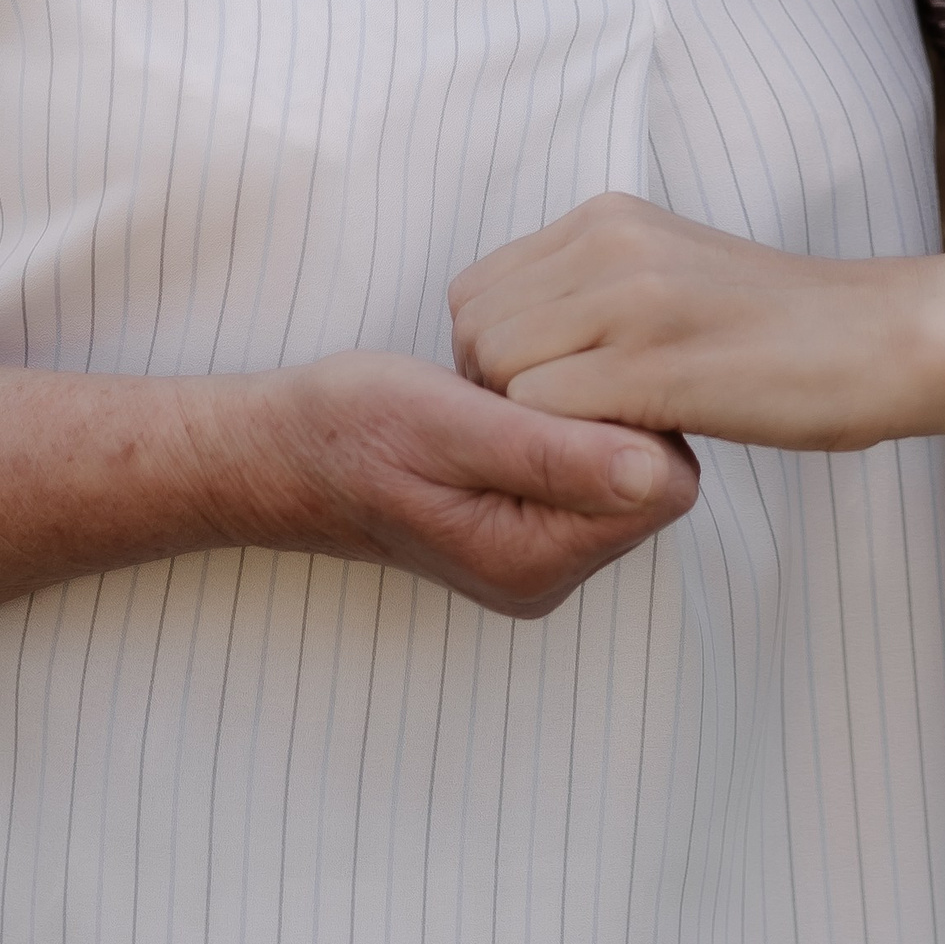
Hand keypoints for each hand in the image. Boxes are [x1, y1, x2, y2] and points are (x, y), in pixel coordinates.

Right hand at [260, 349, 697, 615]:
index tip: (570, 370)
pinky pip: (589, 470)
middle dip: (615, 414)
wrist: (280, 451)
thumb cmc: (348, 430)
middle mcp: (547, 573)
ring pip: (625, 470)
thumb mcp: (445, 427)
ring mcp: (538, 555)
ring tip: (511, 389)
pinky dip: (565, 424)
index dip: (637, 411)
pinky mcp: (528, 527)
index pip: (664, 486)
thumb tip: (656, 472)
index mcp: (534, 560)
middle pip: (653, 481)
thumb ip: (549, 456)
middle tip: (535, 375)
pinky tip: (510, 402)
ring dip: (588, 415)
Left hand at [449, 194, 928, 450]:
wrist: (887, 340)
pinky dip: (568, 448)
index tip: (552, 392)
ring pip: (499, 371)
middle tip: (571, 428)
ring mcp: (632, 299)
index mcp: (608, 217)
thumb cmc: (783, 329)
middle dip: (499, 392)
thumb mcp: (673, 274)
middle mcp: (609, 242)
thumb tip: (516, 346)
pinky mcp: (657, 363)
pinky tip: (632, 448)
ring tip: (605, 436)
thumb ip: (595, 290)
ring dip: (534, 422)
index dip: (495, 354)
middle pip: (474, 330)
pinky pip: (544, 412)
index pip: (477, 288)